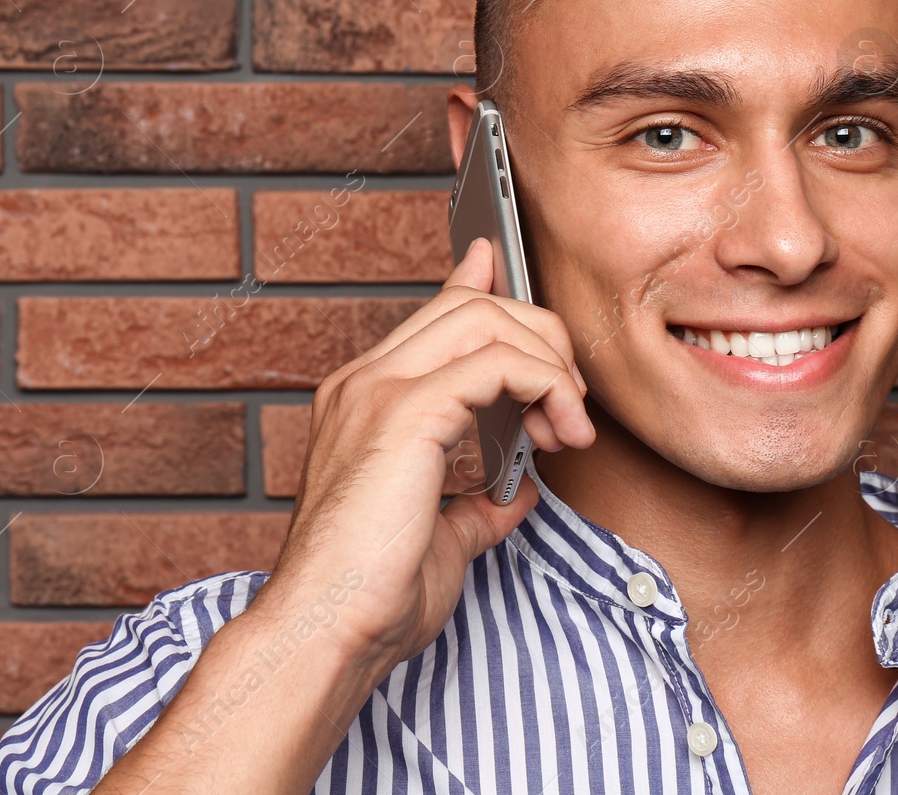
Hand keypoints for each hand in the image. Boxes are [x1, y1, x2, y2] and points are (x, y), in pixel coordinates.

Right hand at [257, 236, 594, 671]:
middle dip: (540, 338)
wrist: (327, 632)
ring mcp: (378, 392)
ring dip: (548, 363)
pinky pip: (496, 363)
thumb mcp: (443, 537)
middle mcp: (364, 383)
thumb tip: (520, 490)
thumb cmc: (371, 596)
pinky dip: (541, 385)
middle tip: (571, 403)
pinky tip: (556, 429)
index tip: (503, 264)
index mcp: (364, 402)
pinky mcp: (405, 413)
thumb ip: (480, 503)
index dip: (477, 282)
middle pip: (471, 306)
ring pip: (486, 319)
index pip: (432, 316)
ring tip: (569, 425)